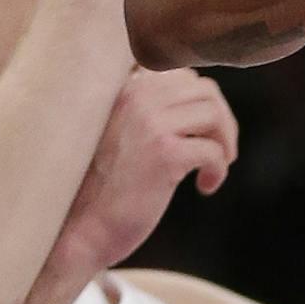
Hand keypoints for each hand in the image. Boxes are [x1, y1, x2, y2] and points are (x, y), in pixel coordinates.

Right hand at [51, 69, 238, 274]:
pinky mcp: (165, 155)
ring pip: (214, 114)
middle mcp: (138, 97)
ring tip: (214, 168)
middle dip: (222, 122)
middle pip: (206, 91)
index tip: (202, 133)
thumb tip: (204, 101)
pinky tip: (204, 186)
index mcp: (127, 89)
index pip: (184, 76)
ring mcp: (151, 125)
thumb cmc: (103, 185)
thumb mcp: (123, 132)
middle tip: (219, 152)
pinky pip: (213, 150)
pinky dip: (218, 169)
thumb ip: (151, 111)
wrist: (80, 227)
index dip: (202, 104)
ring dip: (224, 143)